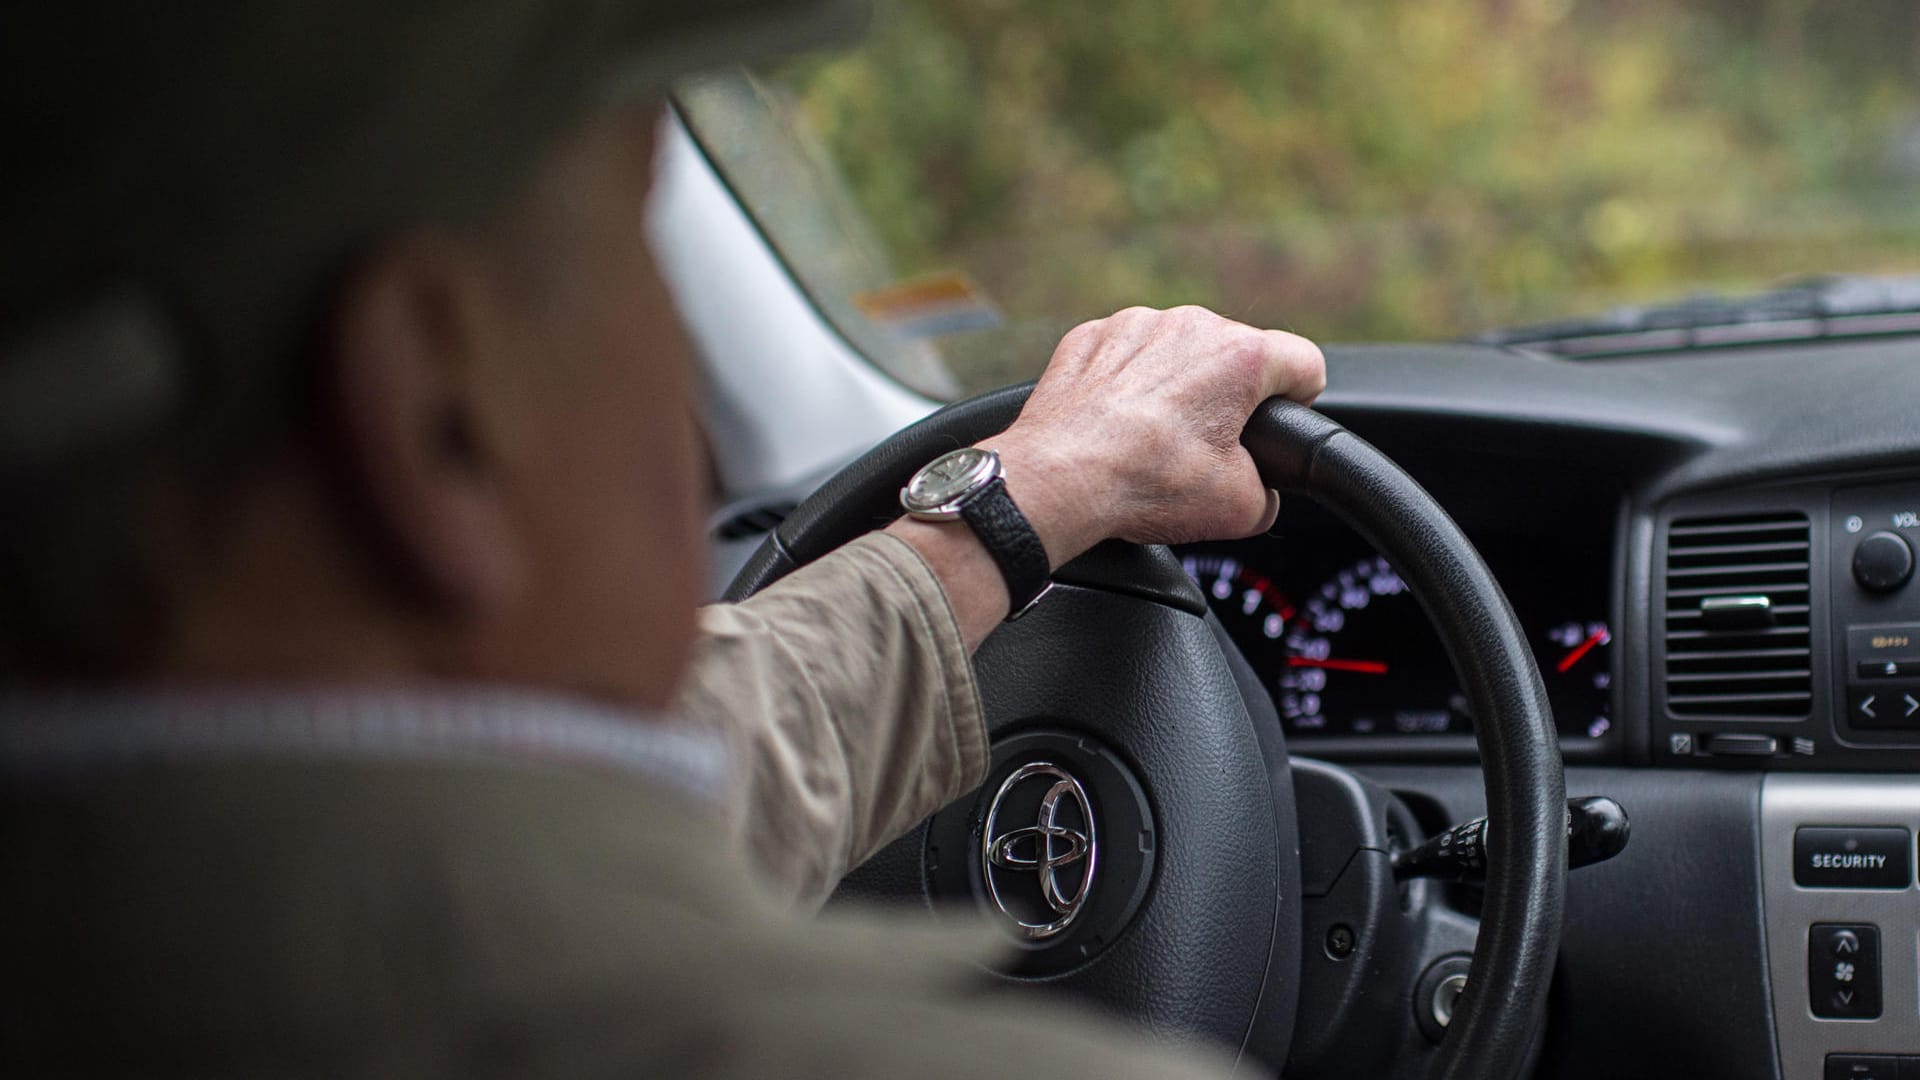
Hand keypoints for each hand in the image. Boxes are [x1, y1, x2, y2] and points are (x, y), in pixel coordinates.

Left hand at [983, 305, 1325, 563]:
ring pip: (1177, 352)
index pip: (1304, 364)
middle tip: (1206, 449)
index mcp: (1240, 356)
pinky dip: (1127, 383)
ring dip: (1176, 387)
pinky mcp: (1090, 337)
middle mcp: (1190, 325)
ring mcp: (1135, 325)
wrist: (1059, 481)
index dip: (1300, 401)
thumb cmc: (1146, 485)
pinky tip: (1117, 424)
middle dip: (1229, 398)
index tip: (1282, 423)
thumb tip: (1261, 494)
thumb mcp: (1240, 509)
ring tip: (1154, 439)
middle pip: (1236, 356)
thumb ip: (1268, 492)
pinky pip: (1126, 355)